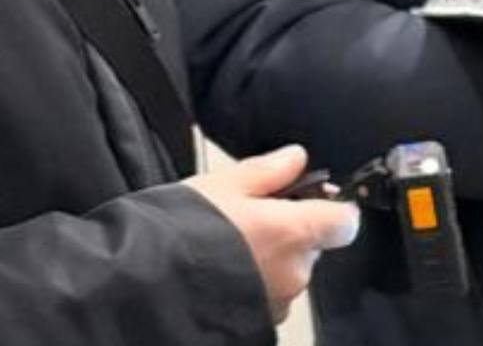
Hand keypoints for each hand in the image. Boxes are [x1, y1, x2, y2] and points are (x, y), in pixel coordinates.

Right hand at [184, 145, 359, 322]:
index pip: (345, 221)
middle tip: (248, 220)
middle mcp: (295, 272)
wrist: (137, 288)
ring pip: (286, 274)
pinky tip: (218, 275)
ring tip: (224, 249)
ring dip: (268, 262)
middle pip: (311, 247)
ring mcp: (276, 303)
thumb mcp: (222, 185)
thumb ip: (268, 172)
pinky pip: (265, 298)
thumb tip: (295, 158)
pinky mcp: (256, 324)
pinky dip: (250, 286)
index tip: (310, 199)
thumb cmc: (180, 233)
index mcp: (297, 232)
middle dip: (288, 234)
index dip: (332, 208)